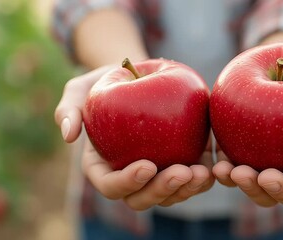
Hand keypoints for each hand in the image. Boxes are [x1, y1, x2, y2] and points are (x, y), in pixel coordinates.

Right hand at [54, 65, 213, 210]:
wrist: (136, 77)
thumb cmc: (106, 84)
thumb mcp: (82, 89)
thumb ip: (69, 109)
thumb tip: (68, 135)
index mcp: (102, 166)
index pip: (110, 185)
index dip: (127, 182)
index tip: (146, 165)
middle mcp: (129, 176)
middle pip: (142, 198)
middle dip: (162, 190)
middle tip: (182, 171)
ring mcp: (156, 173)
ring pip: (170, 195)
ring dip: (187, 189)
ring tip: (203, 172)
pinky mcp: (179, 163)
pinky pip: (191, 180)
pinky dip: (203, 179)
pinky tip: (214, 166)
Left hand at [213, 68, 282, 207]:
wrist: (274, 72)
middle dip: (280, 191)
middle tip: (264, 176)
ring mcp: (269, 169)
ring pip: (263, 193)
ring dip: (248, 188)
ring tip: (233, 171)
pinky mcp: (244, 162)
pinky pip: (236, 177)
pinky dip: (226, 175)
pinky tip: (217, 165)